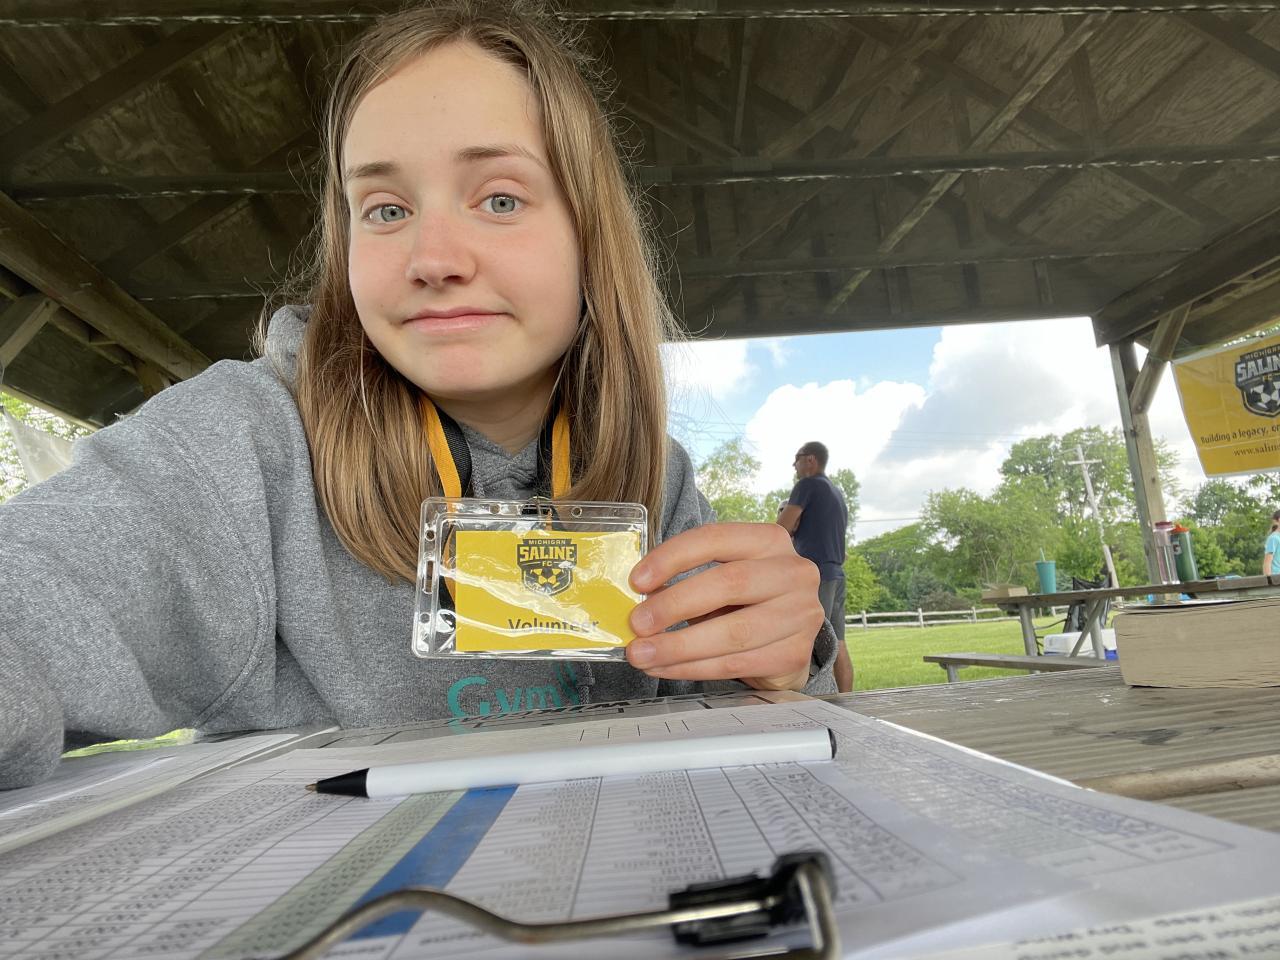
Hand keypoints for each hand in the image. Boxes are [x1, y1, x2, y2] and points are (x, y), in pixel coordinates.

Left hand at [625, 523, 823, 690]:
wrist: (789, 638)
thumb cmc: (746, 601)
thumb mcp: (723, 577)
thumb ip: (688, 582)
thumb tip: (640, 601)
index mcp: (769, 541)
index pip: (715, 539)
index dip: (673, 557)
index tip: (637, 581)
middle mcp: (793, 572)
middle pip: (728, 584)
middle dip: (675, 605)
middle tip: (637, 624)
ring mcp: (801, 614)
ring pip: (733, 633)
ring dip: (679, 647)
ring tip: (642, 655)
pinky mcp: (794, 654)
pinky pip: (736, 664)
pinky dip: (693, 669)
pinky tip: (665, 668)